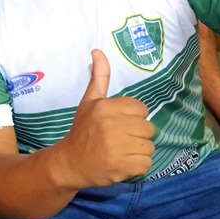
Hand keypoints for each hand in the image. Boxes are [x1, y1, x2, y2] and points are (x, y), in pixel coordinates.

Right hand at [52, 49, 155, 188]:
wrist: (69, 163)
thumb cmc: (83, 131)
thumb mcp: (89, 102)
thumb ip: (99, 77)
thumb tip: (97, 51)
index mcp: (106, 107)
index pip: (142, 110)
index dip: (133, 119)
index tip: (118, 125)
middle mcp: (112, 124)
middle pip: (149, 128)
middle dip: (138, 136)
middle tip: (120, 141)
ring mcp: (117, 147)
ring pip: (150, 147)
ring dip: (139, 153)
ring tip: (121, 153)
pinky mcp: (121, 166)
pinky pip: (146, 164)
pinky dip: (138, 168)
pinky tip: (123, 165)